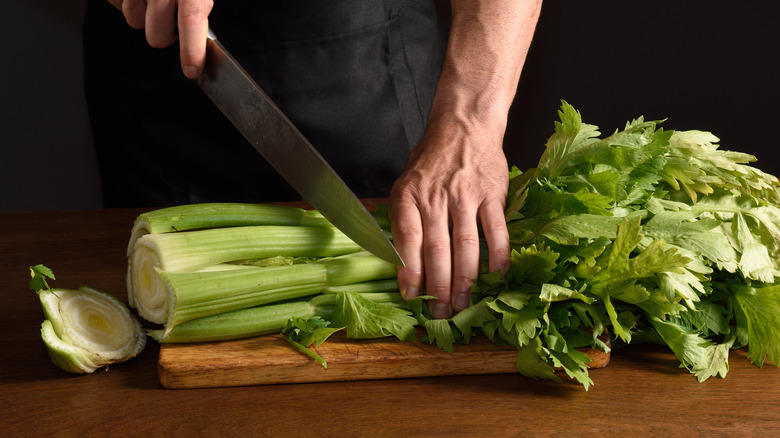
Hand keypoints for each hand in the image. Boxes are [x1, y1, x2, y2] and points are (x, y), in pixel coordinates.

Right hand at [107, 0, 213, 78]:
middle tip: (169, 19)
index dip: (192, 49)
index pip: (191, 19)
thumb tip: (201, 38)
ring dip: (143, 14)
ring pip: (134, 22)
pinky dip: (126, 1)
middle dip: (163, 35)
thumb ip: (198, 6)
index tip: (192, 69)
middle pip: (158, 37)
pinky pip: (117, 6)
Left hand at [389, 117, 510, 318]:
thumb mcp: (406, 183)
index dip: (410, 271)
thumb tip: (399, 261)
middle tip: (440, 312)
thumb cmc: (432, 160)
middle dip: (439, 286)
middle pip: (438, 249)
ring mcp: (466, 195)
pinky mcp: (492, 194)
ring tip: (463, 302)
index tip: (412, 297)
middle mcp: (436, 196)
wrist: (464, 126)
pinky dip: (498, 254)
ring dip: (465, 279)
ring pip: (466, 245)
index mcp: (409, 195)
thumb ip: (403, 219)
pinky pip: (496, 229)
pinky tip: (496, 275)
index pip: (408, 240)